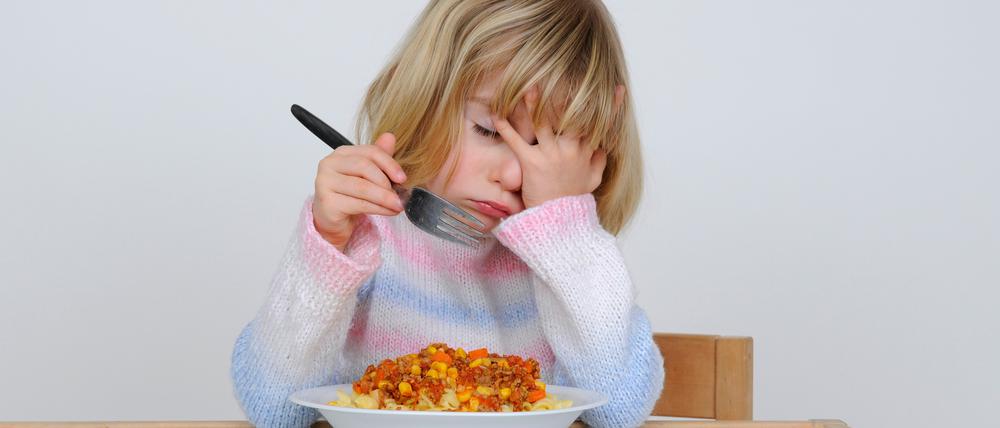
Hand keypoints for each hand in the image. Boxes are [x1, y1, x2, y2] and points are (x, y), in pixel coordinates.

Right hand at [312, 132, 406, 251]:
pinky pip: (358, 204)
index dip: (389, 164)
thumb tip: (390, 137)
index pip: (369, 152)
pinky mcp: (327, 203)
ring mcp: (325, 183)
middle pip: (364, 167)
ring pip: (362, 187)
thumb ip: (378, 157)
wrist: (333, 218)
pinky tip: (389, 212)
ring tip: (398, 205)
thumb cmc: (350, 194)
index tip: (403, 178)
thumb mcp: (367, 175)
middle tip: (400, 195)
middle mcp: (329, 164)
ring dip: (385, 198)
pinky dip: (378, 208)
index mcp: (341, 153)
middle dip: (386, 182)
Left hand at [491, 85, 624, 208]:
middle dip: (565, 97)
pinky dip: (506, 127)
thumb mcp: (593, 180)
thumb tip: (603, 145)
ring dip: (534, 104)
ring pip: (543, 124)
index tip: (617, 88)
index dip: (610, 106)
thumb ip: (599, 160)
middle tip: (558, 76)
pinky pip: (517, 141)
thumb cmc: (573, 199)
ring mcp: (550, 156)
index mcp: (586, 152)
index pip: (599, 124)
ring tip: (528, 86)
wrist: (557, 223)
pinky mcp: (531, 163)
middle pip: (569, 117)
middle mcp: (570, 150)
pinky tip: (497, 114)